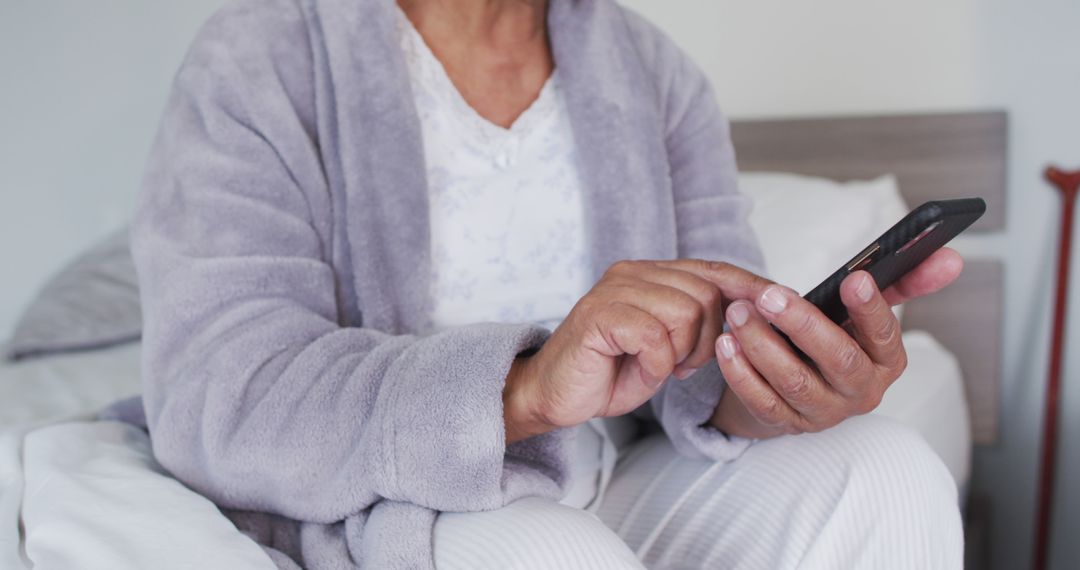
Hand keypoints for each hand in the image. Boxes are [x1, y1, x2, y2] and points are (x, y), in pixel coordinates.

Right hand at [504, 259, 773, 442]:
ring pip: (685, 312)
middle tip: (685, 365)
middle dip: (709, 339)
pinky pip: (654, 336)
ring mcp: (612, 290)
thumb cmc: (612, 371)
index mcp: (650, 273)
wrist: (556, 395)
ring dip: (683, 352)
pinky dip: (657, 363)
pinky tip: (643, 371)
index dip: (749, 287)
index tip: (782, 303)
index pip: (712, 269)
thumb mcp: (668, 345)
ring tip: (664, 368)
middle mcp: (632, 272)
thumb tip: (753, 311)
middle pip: (706, 294)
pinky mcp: (598, 315)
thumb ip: (699, 322)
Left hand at [711, 248, 963, 438]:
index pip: (885, 335)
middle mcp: (861, 391)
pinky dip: (740, 373)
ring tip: (738, 313)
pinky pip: (762, 402)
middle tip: (770, 295)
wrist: (796, 384)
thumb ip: (906, 280)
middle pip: (838, 361)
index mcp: (887, 361)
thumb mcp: (866, 310)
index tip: (853, 279)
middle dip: (804, 325)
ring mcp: (823, 412)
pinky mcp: (786, 424)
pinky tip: (725, 343)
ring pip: (794, 382)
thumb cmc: (834, 337)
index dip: (872, 308)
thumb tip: (952, 257)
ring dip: (763, 345)